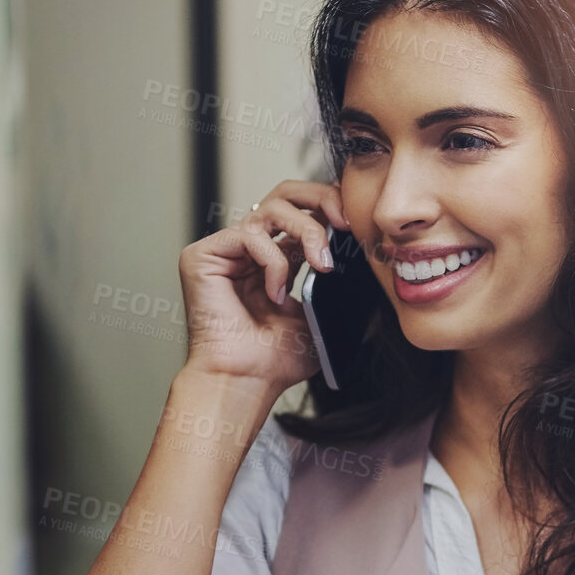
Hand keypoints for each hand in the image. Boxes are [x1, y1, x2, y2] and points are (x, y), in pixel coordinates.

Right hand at [177, 180, 350, 390]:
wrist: (247, 381)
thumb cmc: (279, 358)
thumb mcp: (324, 313)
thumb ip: (342, 282)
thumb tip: (372, 254)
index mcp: (280, 257)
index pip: (306, 211)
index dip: (333, 207)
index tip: (359, 223)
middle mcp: (252, 248)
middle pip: (286, 193)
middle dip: (322, 198)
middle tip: (346, 221)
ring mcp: (227, 249)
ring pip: (272, 209)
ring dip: (307, 232)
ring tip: (322, 265)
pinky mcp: (202, 255)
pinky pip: (249, 235)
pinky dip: (273, 262)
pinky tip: (275, 294)